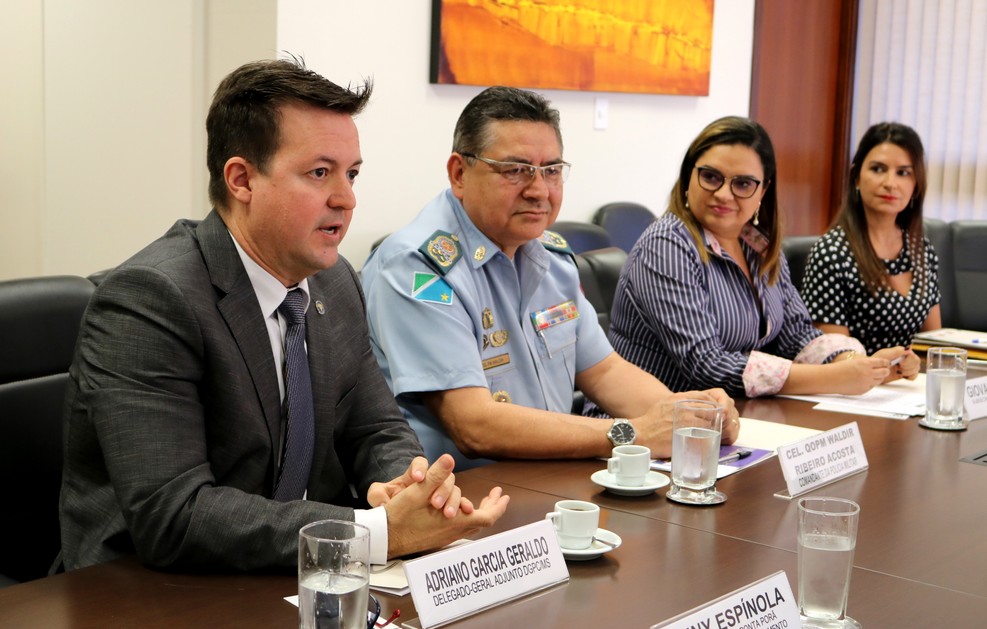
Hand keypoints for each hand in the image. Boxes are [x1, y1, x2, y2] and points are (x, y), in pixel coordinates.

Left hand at [367, 455, 472, 517]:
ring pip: (453, 488)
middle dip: (440, 488)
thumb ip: (377, 495)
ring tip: (448, 514)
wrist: (400, 515)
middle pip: (442, 475)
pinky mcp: (449, 504)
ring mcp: (442, 491)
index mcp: (414, 474)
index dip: (420, 468)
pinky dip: (465, 506)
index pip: (419, 463)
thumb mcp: (380, 497)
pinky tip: (467, 512)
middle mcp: (431, 480)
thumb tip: (381, 503)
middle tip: (434, 503)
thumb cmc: (391, 501)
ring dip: (453, 500)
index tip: (418, 478)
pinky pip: (461, 502)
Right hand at [384, 455, 509, 557]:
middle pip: (482, 521)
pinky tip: (457, 510)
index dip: (498, 506)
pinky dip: (466, 517)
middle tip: (495, 496)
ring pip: (471, 525)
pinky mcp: (438, 539)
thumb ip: (435, 475)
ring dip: (478, 512)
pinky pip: (460, 528)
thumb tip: (449, 458)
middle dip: (491, 507)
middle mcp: (454, 531)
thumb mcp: (417, 492)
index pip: (487, 516)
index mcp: (454, 521)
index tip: (504, 495)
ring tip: (479, 501)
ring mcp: (446, 537)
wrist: (384, 538)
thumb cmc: (400, 515)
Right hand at [632, 389, 738, 456]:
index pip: (705, 397)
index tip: (716, 411)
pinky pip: (703, 436)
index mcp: (679, 399)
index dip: (714, 404)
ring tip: (713, 434)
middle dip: (717, 417)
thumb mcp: (665, 404)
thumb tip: (694, 406)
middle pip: (710, 410)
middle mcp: (684, 408)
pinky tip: (707, 442)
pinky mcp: (685, 435)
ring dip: (714, 429)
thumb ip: (679, 402)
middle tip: (718, 425)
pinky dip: (708, 439)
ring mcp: (685, 422)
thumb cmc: (650, 421)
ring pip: (709, 424)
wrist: (639, 434)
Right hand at [828, 355, 890, 394]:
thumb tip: (879, 366)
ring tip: (872, 375)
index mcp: (865, 363)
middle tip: (884, 370)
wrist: (830, 378)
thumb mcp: (855, 362)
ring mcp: (866, 383)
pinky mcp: (863, 390)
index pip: (882, 362)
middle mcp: (868, 373)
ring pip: (880, 380)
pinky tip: (863, 381)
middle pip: (885, 372)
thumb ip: (867, 364)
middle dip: (885, 370)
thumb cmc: (840, 369)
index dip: (885, 362)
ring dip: (878, 377)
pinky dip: (870, 383)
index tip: (886, 363)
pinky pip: (871, 386)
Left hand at [872, 346, 919, 381]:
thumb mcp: (884, 354)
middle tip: (898, 369)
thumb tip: (908, 348)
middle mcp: (905, 357)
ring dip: (908, 372)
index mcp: (901, 352)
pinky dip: (910, 376)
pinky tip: (903, 375)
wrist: (873, 371)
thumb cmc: (877, 361)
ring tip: (898, 371)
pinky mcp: (905, 373)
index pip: (913, 356)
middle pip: (916, 362)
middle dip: (908, 367)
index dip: (908, 361)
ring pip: (916, 368)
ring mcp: (906, 365)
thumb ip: (896, 351)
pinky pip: (914, 375)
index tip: (900, 364)